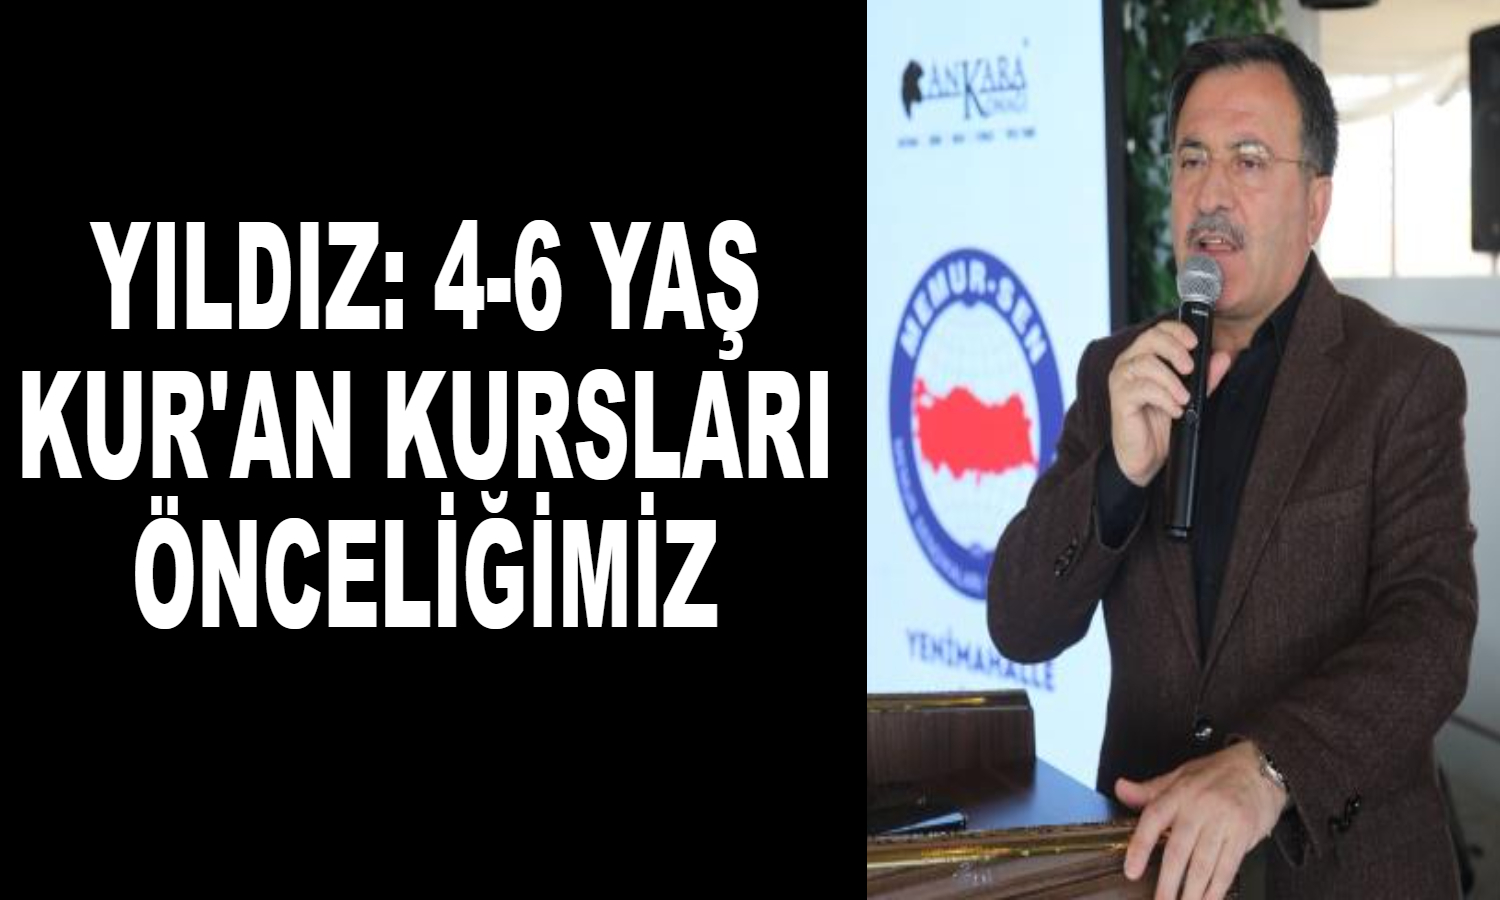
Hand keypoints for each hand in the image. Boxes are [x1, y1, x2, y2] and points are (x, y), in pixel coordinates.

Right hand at [1107, 322, 1230, 486]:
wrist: (1147, 455)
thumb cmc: (1162, 423)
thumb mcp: (1191, 396)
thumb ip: (1206, 377)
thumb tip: (1223, 357)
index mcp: (1144, 356)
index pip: (1159, 330)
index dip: (1177, 331)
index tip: (1196, 342)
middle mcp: (1129, 363)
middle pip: (1150, 338)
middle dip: (1175, 350)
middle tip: (1191, 368)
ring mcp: (1121, 380)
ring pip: (1146, 363)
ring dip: (1171, 380)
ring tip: (1185, 397)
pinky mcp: (1119, 399)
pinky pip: (1142, 389)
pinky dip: (1163, 398)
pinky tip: (1175, 410)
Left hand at [1114, 741, 1286, 899]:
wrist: (1261, 767)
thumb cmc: (1219, 773)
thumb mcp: (1181, 775)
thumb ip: (1150, 790)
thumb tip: (1121, 789)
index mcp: (1179, 792)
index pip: (1152, 820)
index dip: (1139, 847)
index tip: (1132, 871)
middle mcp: (1199, 807)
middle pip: (1178, 850)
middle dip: (1167, 883)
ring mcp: (1222, 821)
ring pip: (1202, 864)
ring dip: (1191, 892)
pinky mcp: (1243, 834)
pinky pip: (1227, 867)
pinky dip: (1217, 888)